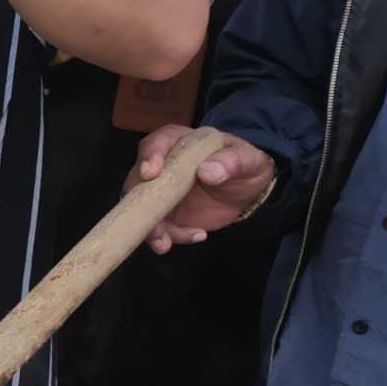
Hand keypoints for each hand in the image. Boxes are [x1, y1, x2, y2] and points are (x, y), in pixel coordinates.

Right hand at [134, 124, 277, 253]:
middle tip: (154, 220)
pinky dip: (168, 236)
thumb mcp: (248, 160)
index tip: (149, 174)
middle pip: (138, 180)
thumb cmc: (244, 167)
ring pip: (141, 207)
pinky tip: (196, 235)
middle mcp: (162, 164)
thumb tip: (206, 171)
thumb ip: (231, 161)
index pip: (157, 143)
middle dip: (141, 203)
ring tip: (164, 243)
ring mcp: (159, 190)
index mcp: (181, 143)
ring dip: (149, 227)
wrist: (245, 190)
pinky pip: (157, 226)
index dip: (149, 157)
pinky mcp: (163, 212)